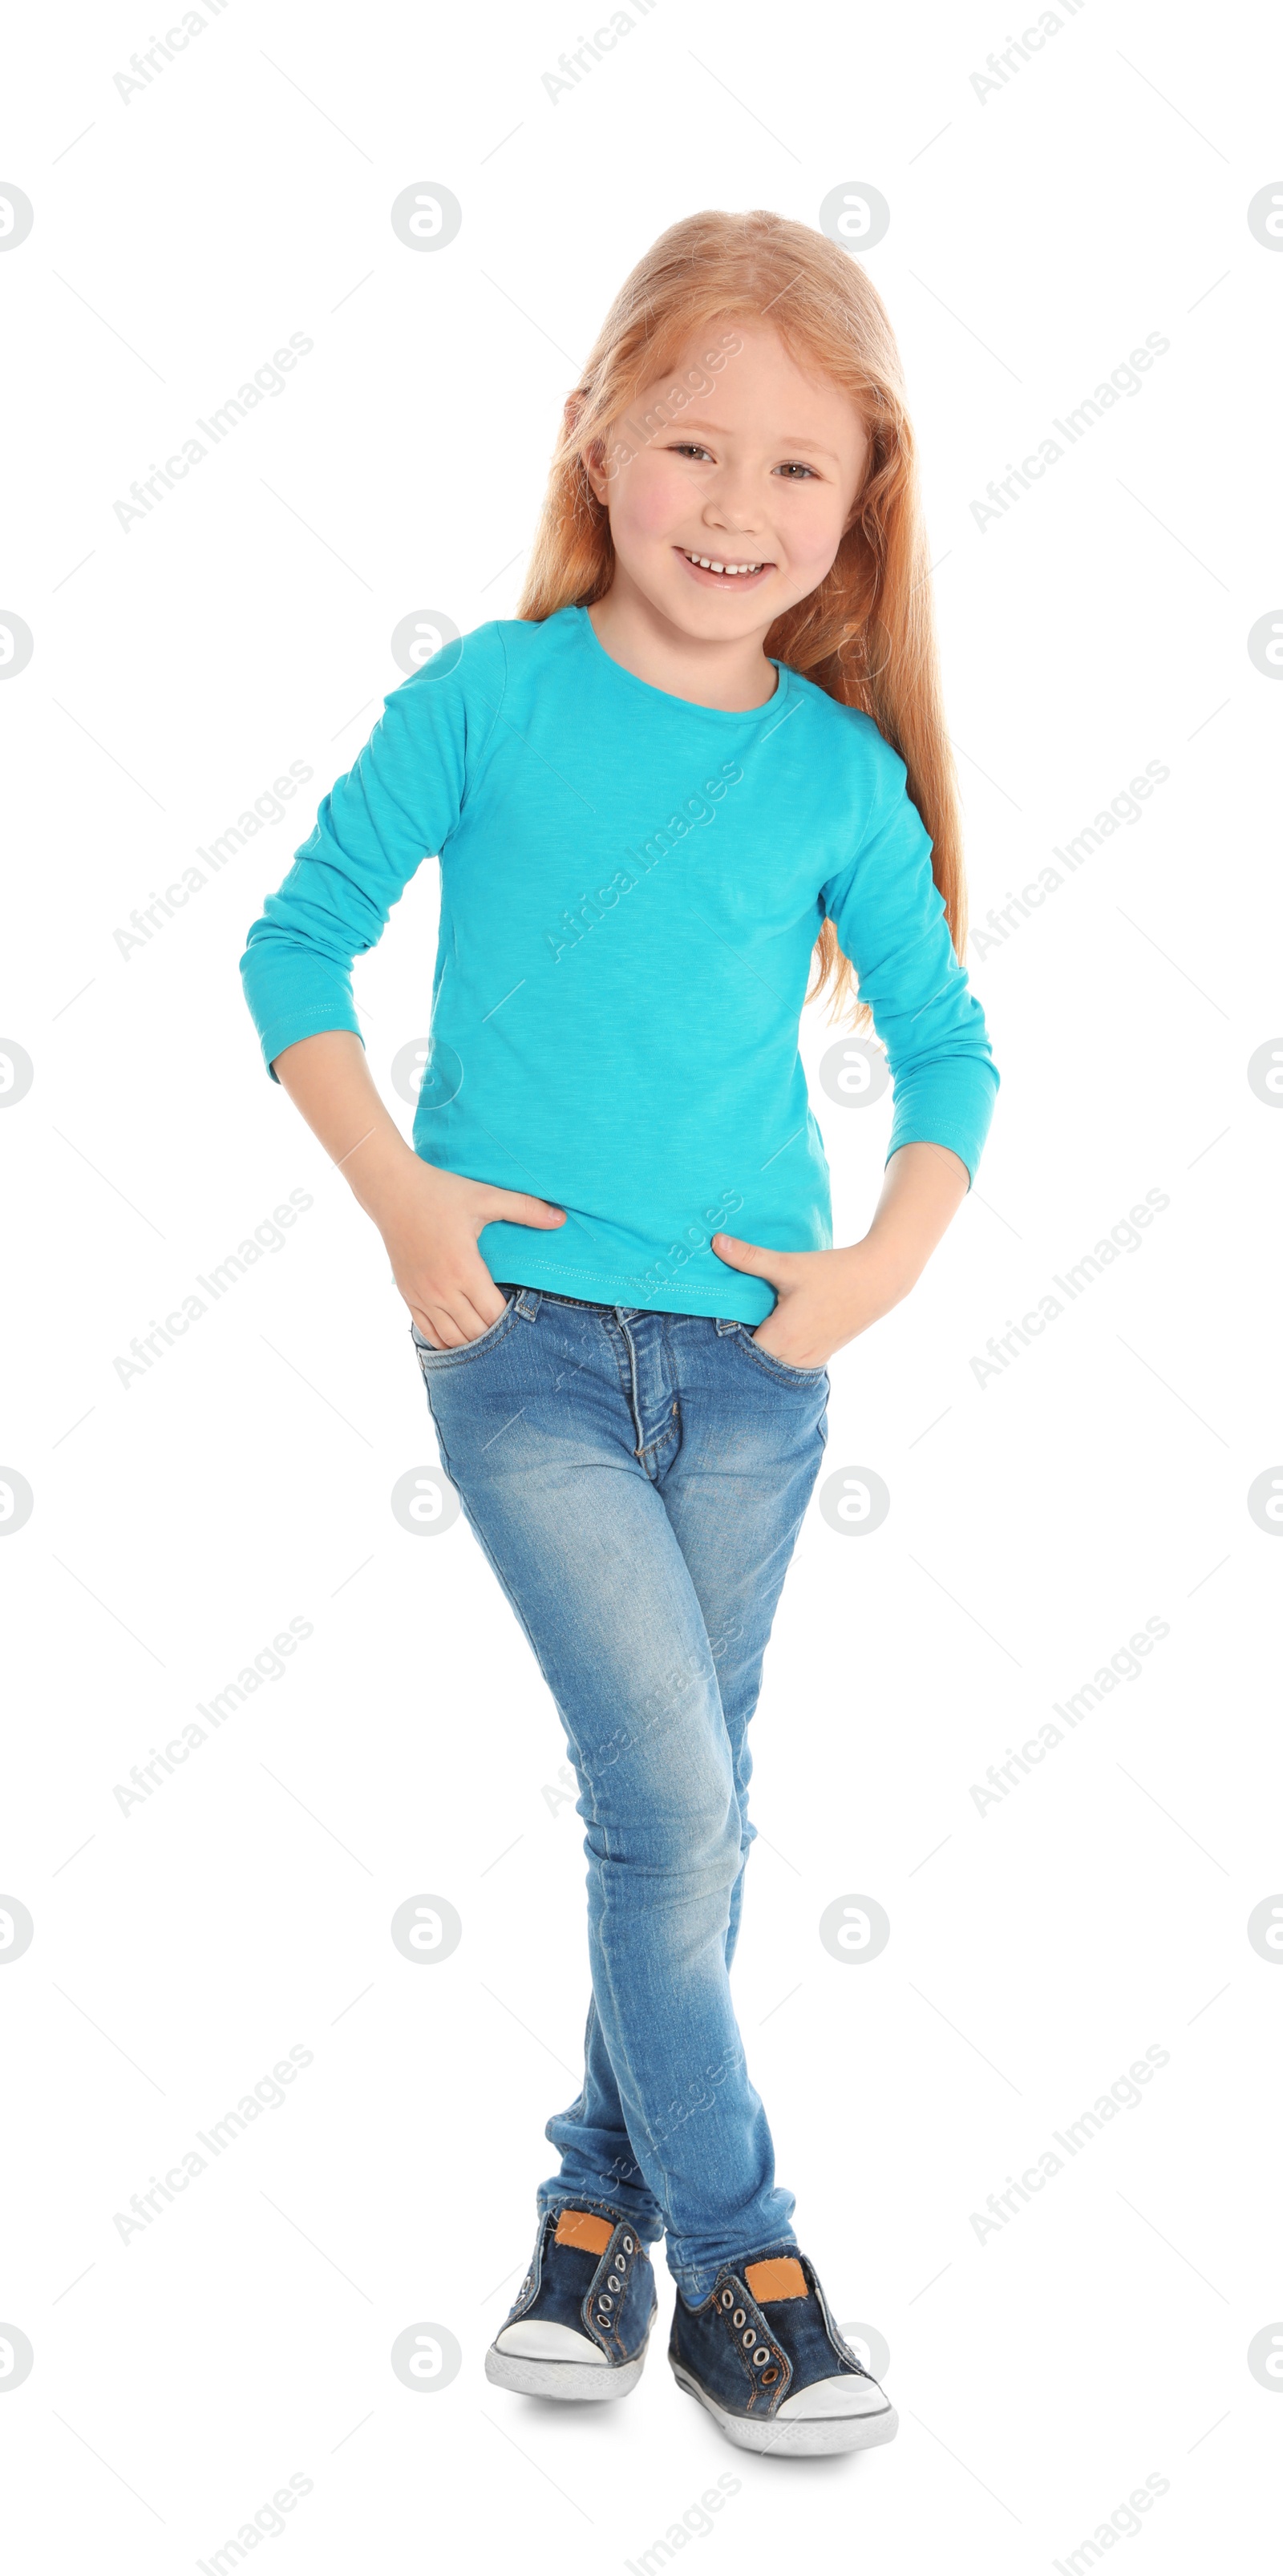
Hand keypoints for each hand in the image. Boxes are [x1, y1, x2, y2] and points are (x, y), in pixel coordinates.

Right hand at [268, 1031, 565, 1348]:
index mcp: (463, 1269)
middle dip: (496, 1336)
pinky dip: (447, 1342)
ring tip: (493, 1339)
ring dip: (473, 1342)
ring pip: (452, 1339)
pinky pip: (429, 1333)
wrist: (393, 1192)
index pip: (494, 1314)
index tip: (527, 1317)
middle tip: (515, 1333)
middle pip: (475, 1333)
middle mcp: (441, 1289)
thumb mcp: (486, 1197)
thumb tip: (562, 1219)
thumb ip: (525, 1209)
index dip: (512, 1322)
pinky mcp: (409, 1296)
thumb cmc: (442, 1193)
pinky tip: (463, 1340)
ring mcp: (422, 1295)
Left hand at [712, 1144, 970, 1367]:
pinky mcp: (819, 1358)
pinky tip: (771, 1332)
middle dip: (737, 1348)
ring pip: (770, 1366)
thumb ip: (750, 1258)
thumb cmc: (833, 1273)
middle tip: (722, 1325)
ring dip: (758, 1352)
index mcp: (781, 1339)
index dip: (721, 1340)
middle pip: (752, 1363)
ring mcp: (808, 1361)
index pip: (737, 1354)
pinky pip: (787, 1364)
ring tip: (745, 1329)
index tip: (709, 1323)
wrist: (877, 1281)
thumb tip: (715, 1242)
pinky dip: (776, 1354)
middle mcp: (793, 1358)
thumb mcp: (788, 1265)